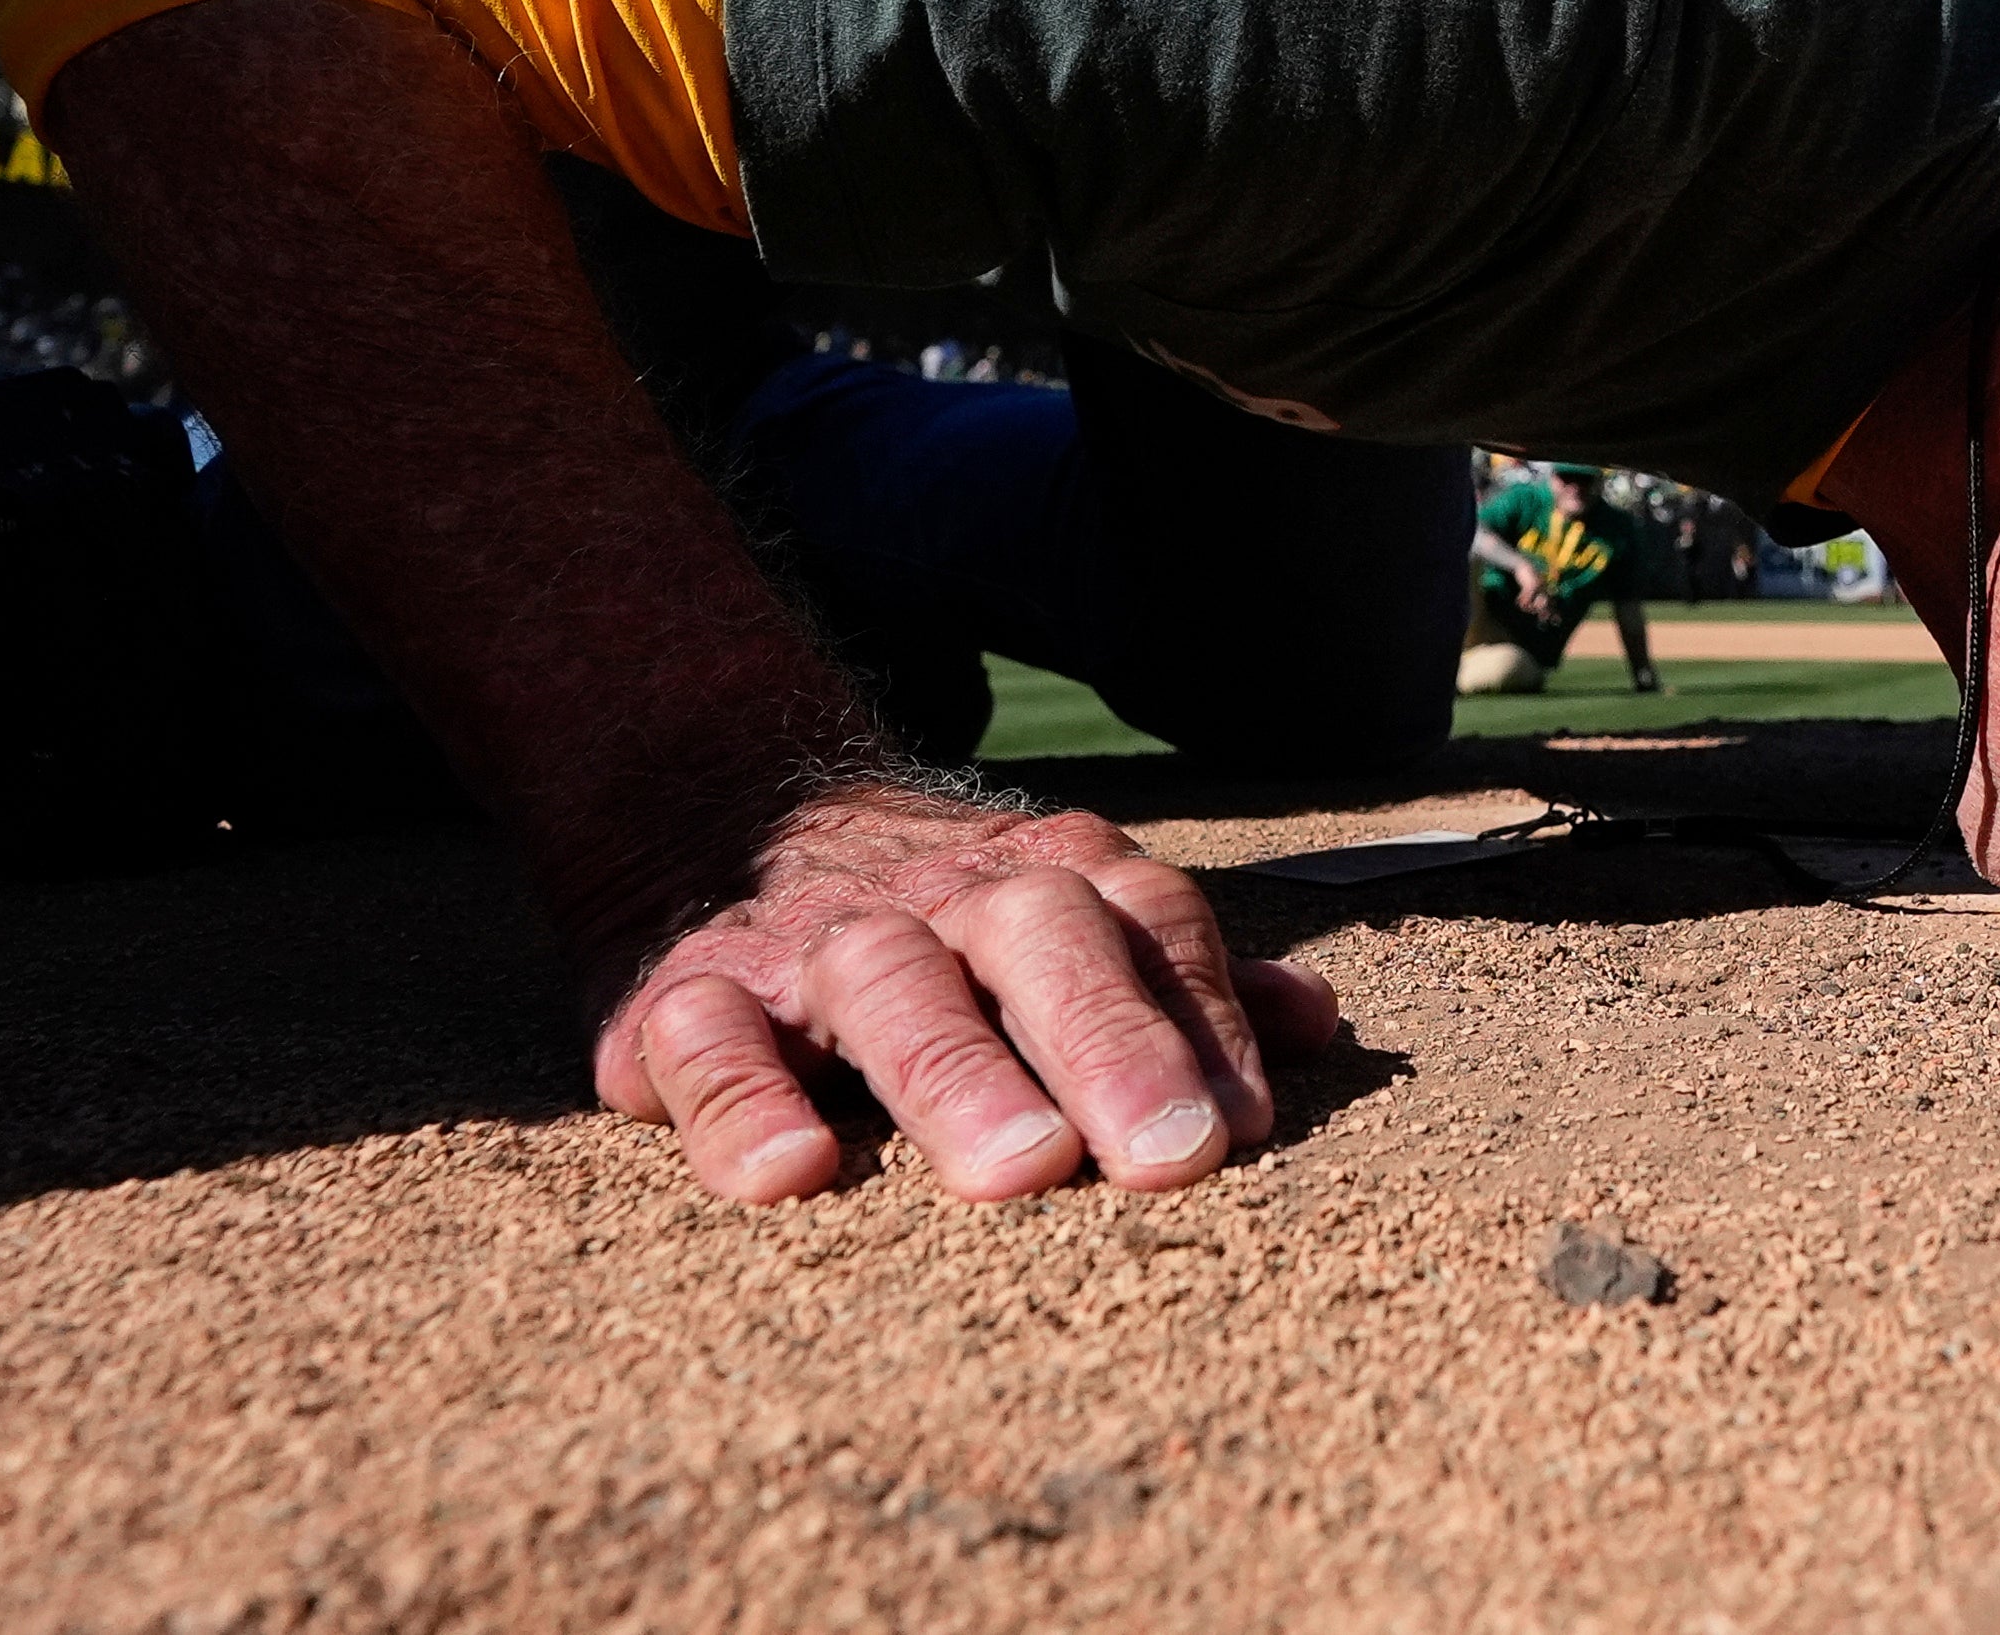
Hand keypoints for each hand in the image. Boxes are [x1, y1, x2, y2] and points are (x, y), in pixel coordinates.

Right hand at [603, 786, 1340, 1204]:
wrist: (726, 821)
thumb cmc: (944, 928)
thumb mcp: (1063, 925)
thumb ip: (1179, 981)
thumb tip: (1316, 1026)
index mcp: (1045, 879)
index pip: (1145, 923)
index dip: (1198, 1016)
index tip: (1242, 1127)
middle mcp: (937, 895)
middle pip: (1036, 935)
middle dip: (1109, 1041)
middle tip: (1168, 1157)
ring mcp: (811, 943)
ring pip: (886, 979)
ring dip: (957, 1072)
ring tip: (1019, 1174)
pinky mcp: (683, 998)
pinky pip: (707, 1040)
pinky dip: (743, 1104)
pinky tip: (791, 1178)